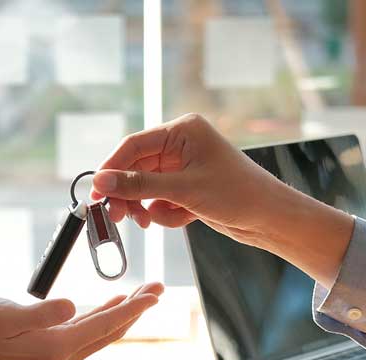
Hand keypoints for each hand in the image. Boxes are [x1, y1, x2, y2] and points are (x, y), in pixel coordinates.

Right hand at [0, 283, 163, 359]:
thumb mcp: (8, 314)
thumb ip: (41, 312)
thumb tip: (73, 306)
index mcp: (57, 346)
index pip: (104, 325)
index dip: (131, 309)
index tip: (155, 295)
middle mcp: (65, 356)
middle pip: (110, 330)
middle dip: (136, 309)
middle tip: (159, 287)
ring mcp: (62, 355)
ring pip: (103, 331)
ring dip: (125, 311)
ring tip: (146, 292)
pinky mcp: (57, 349)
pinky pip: (90, 332)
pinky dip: (107, 316)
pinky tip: (116, 302)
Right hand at [91, 113, 277, 239]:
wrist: (269, 218)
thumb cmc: (236, 194)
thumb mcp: (182, 190)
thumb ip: (138, 186)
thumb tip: (101, 183)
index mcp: (182, 131)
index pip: (132, 145)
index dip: (111, 170)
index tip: (96, 194)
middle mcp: (180, 145)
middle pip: (135, 169)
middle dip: (128, 195)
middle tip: (118, 217)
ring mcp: (182, 167)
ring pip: (145, 188)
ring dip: (145, 207)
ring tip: (151, 222)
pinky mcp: (186, 188)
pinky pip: (160, 201)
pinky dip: (165, 214)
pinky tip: (184, 219)